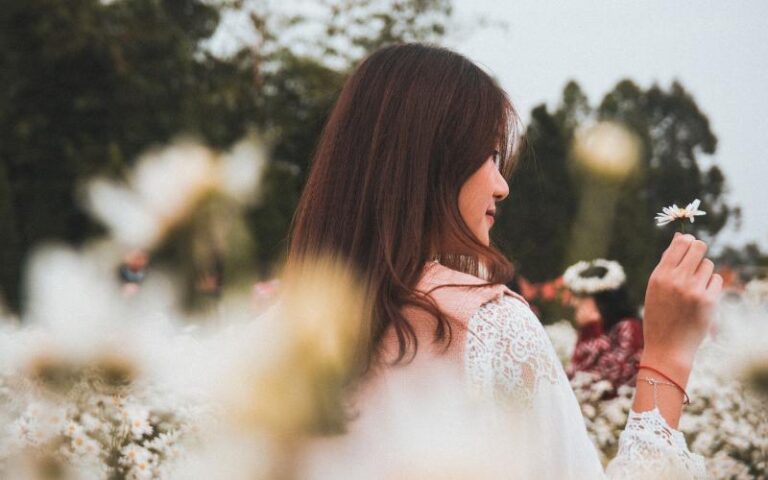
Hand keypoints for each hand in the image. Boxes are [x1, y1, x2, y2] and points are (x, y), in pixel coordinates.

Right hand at [641, 233, 722, 385]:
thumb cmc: (659, 316)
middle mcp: (676, 280)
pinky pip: (716, 280)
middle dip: (699, 251)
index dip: (687, 241)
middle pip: (699, 247)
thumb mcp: (655, 288)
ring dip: (703, 273)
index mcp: (659, 275)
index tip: (688, 245)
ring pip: (708, 265)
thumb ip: (666, 264)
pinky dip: (711, 286)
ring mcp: (693, 290)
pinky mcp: (708, 300)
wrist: (667, 347)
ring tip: (693, 288)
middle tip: (695, 262)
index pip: (680, 243)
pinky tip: (701, 298)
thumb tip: (680, 238)